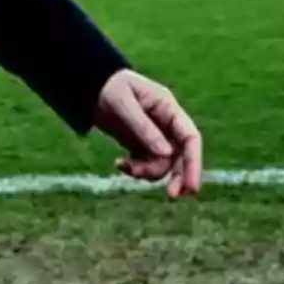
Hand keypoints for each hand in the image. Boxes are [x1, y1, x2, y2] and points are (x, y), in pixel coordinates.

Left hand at [94, 68, 202, 199]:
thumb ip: (143, 127)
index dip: (194, 162)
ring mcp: (155, 136)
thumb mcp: (123, 103)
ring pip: (163, 165)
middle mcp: (166, 124)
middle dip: (177, 177)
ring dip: (147, 172)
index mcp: (167, 107)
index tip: (191, 186)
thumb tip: (166, 153)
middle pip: (181, 156)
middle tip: (170, 195)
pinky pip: (146, 165)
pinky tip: (119, 164)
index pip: (190, 137)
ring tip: (125, 166)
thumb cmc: (108, 87)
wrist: (90, 87)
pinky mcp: (142, 145)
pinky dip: (135, 170)